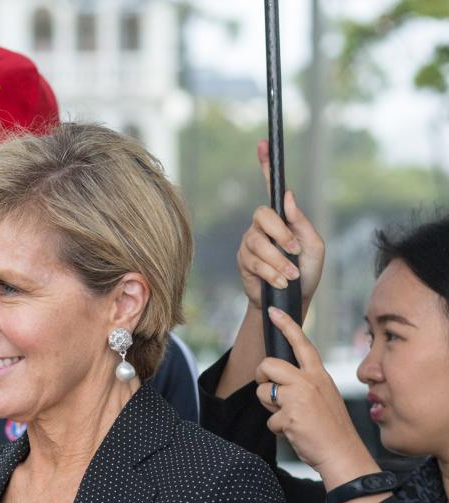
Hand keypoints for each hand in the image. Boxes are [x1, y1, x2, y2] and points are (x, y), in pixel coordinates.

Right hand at [237, 141, 324, 312]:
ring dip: (278, 260)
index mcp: (283, 219)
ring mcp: (251, 243)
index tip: (263, 144)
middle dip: (280, 234)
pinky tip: (280, 282)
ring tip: (291, 276)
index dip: (266, 165)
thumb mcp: (314, 246)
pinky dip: (271, 273)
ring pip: (258, 242)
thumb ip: (302, 222)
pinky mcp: (244, 262)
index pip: (272, 188)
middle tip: (294, 250)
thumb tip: (287, 196)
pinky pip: (254, 261)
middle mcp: (263, 227)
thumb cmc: (307, 272)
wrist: (292, 302)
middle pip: (262, 215)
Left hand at [254, 307, 377, 486]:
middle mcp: (308, 381)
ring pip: (262, 392)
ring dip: (270, 407)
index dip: (287, 325)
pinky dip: (278, 429)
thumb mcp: (324, 396)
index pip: (301, 344)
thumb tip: (278, 380)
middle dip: (262, 377)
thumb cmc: (331, 427)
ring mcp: (299, 398)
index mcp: (318, 375)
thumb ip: (304, 384)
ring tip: (290, 416)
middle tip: (271, 392)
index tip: (274, 311)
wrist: (342, 453)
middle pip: (268, 365)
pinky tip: (295, 432)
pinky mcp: (290, 416)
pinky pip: (269, 420)